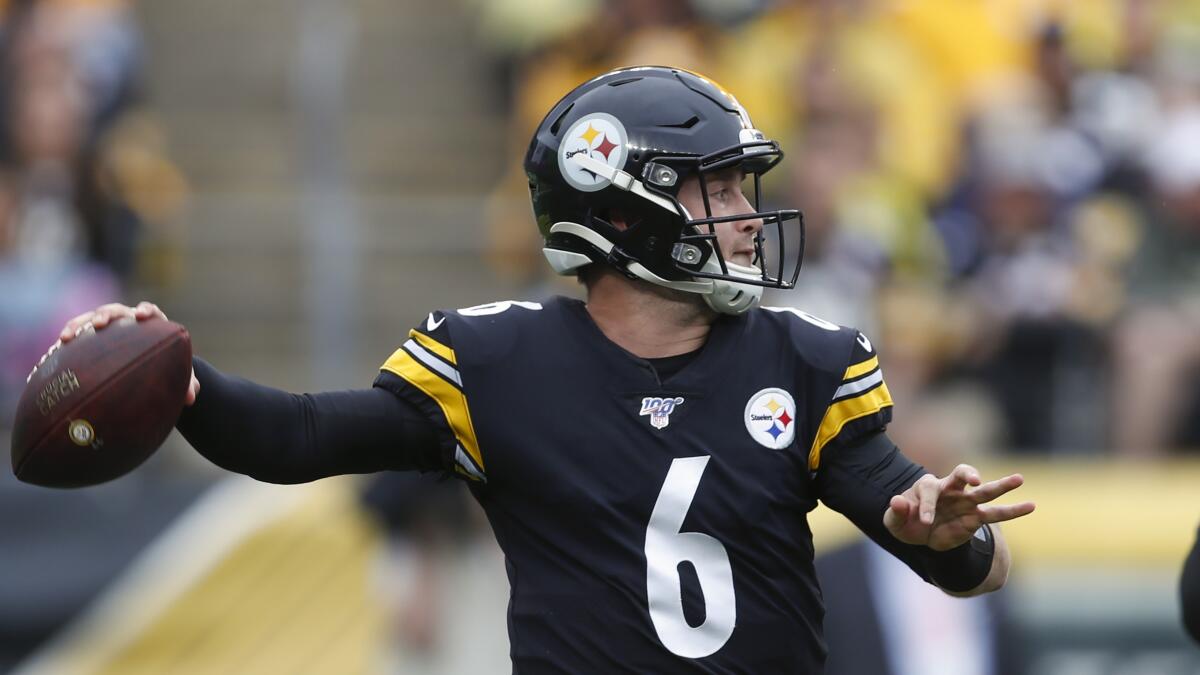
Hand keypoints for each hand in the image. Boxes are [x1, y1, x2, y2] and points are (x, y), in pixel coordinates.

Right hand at [58, 301, 199, 405]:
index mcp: (152, 323)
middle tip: (100, 324)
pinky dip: (70, 336)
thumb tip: (191, 398)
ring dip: (80, 324)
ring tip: (67, 336)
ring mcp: (109, 325)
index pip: (150, 311)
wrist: (151, 363)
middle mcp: (128, 320)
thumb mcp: (178, 374)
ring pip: (92, 317)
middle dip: (107, 315)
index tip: (142, 316)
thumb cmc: (166, 366)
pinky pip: (79, 331)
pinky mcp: (93, 334)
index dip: (146, 310)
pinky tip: (59, 347)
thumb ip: (187, 382)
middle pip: (117, 310)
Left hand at [883, 464, 1034, 550]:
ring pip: (985, 491)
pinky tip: (1030, 506)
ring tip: (1019, 478)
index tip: (925, 522)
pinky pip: (996, 513)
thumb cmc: (906, 522)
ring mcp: (965, 502)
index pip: (930, 489)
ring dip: (1001, 485)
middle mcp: (950, 489)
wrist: (921, 536)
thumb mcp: (894, 521)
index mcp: (928, 485)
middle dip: (968, 474)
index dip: (927, 506)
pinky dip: (1013, 510)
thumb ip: (896, 511)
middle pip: (961, 474)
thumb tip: (897, 500)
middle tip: (974, 479)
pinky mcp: (975, 518)